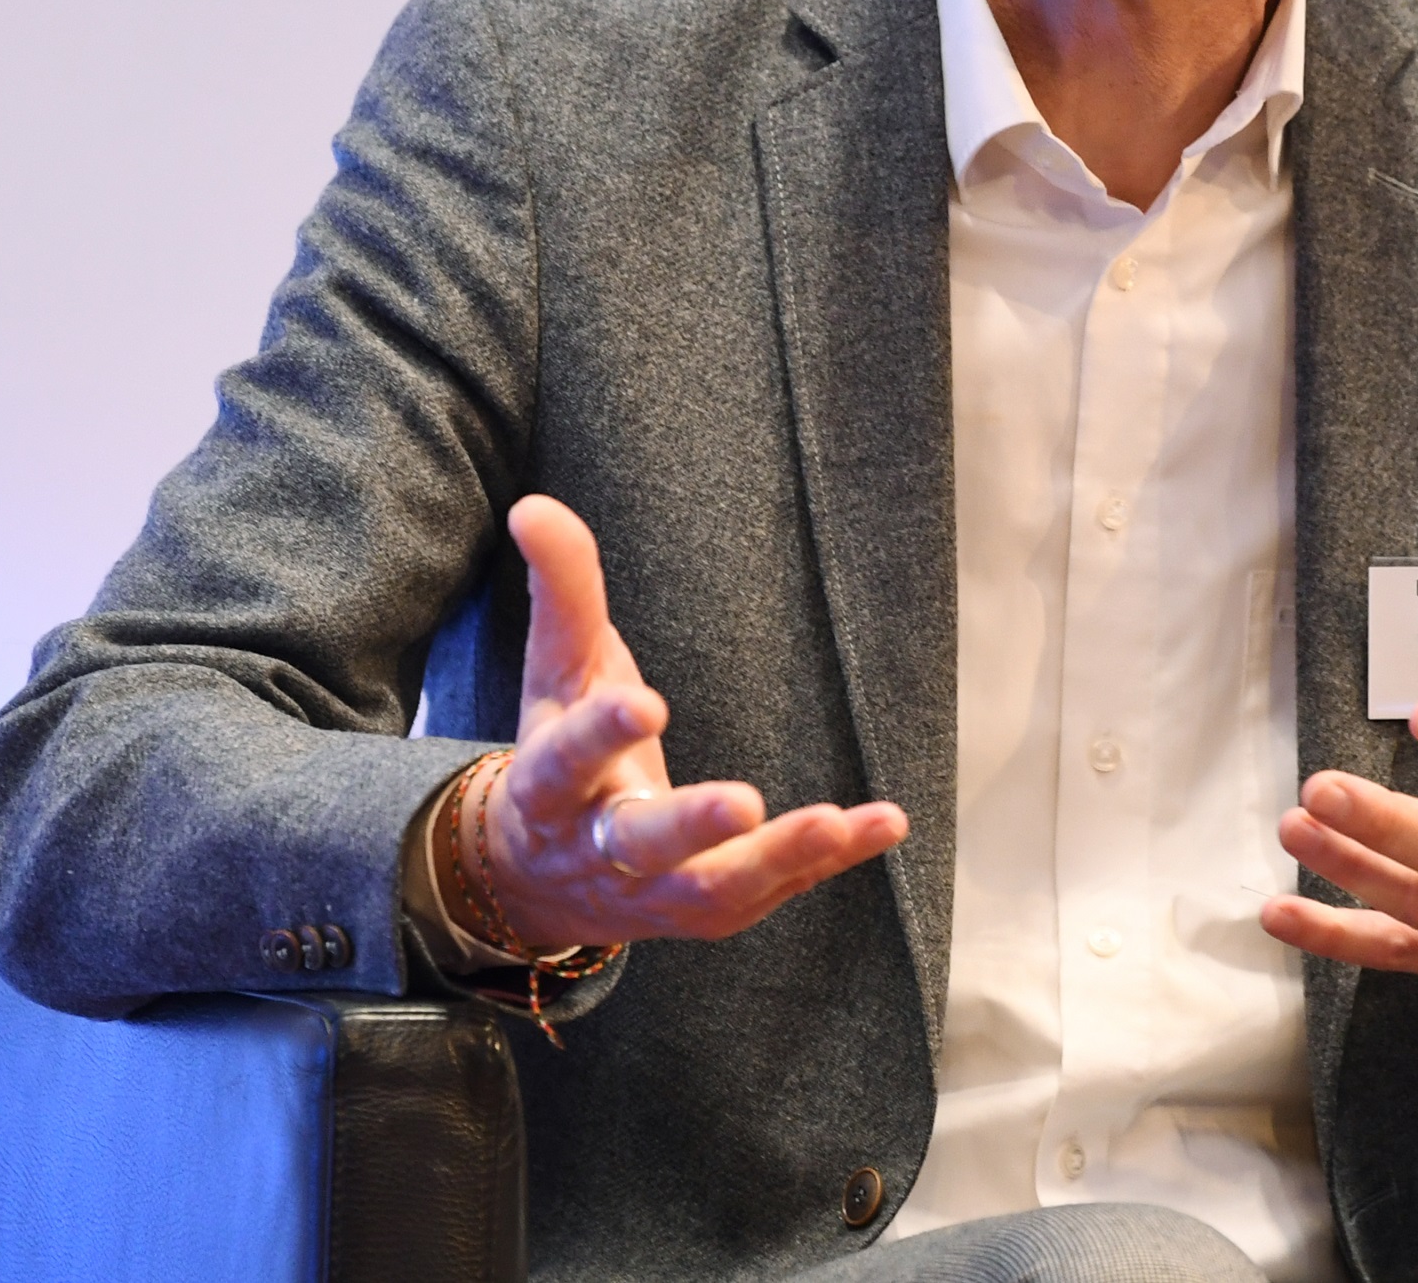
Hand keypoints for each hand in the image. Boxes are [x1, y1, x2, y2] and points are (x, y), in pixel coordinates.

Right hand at [463, 495, 906, 951]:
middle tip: (743, 802)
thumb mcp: (556, 670)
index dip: (603, 733)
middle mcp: (596, 848)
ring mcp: (652, 893)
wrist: (537, 879)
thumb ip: (562, 589)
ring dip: (776, 859)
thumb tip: (532, 505)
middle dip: (689, 825)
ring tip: (837, 821)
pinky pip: (770, 894)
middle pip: (639, 842)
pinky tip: (884, 824)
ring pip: (712, 889)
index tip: (647, 703)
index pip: (568, 759)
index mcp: (550, 784)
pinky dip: (825, 863)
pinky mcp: (705, 912)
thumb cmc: (556, 750)